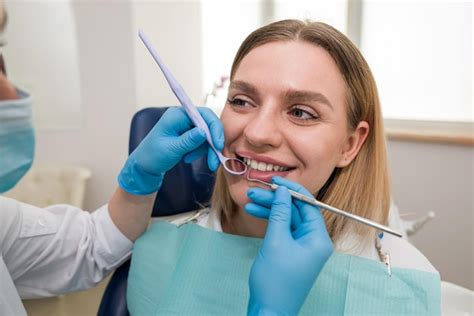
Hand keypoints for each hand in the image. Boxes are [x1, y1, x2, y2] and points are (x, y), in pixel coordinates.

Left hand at [118, 107, 222, 194]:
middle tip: (214, 161)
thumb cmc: (152, 156)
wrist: (144, 166)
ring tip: (190, 160)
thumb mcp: (171, 149)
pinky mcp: (189, 135)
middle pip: (208, 125)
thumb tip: (203, 132)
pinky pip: (202, 141)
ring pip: (207, 135)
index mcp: (177, 115)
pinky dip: (200, 151)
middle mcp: (183, 117)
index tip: (218, 144)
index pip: (203, 114)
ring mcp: (187, 126)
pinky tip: (188, 158)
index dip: (214, 128)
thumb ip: (188, 140)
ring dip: (206, 150)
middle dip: (213, 143)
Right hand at [246, 177, 333, 314]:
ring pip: (286, 219)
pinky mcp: (291, 251)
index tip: (275, 180)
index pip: (309, 205)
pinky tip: (255, 212)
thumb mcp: (276, 241)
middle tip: (255, 191)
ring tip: (250, 201)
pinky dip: (269, 221)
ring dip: (269, 209)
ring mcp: (302, 246)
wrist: (269, 310)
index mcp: (318, 239)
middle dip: (275, 200)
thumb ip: (279, 213)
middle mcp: (314, 241)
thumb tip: (283, 191)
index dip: (291, 190)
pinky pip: (282, 229)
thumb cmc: (276, 281)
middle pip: (295, 211)